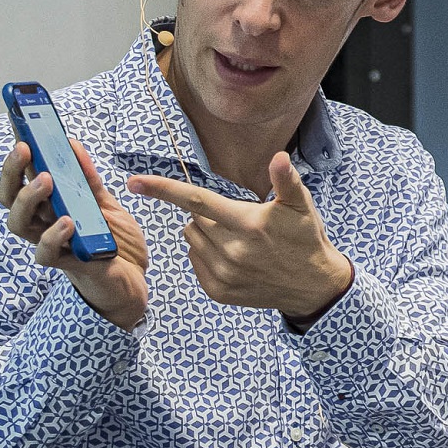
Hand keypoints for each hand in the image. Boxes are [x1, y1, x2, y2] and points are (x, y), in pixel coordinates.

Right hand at [0, 139, 149, 329]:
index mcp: (50, 207)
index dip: (15, 156)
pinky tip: (66, 221)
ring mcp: (53, 244)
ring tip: (46, 180)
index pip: (22, 178)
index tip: (15, 126)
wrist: (136, 279)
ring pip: (19, 224)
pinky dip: (52, 237)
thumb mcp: (105, 203)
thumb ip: (88, 179)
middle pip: (10, 198)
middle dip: (12, 171)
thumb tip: (71, 144)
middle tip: (24, 148)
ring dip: (28, 199)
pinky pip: (46, 254)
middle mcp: (44, 224)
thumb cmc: (115, 242)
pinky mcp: (69, 265)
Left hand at [127, 152, 352, 318]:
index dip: (163, 189)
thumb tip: (278, 157)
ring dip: (205, 234)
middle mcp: (231, 250)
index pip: (197, 201)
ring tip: (236, 238)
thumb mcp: (301, 205)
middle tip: (238, 221)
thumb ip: (286, 180)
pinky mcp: (218, 291)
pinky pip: (195, 261)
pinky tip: (232, 257)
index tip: (134, 181)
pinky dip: (206, 254)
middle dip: (208, 215)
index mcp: (246, 224)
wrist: (312, 286)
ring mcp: (223, 274)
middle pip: (194, 220)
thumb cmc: (304, 238)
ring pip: (192, 240)